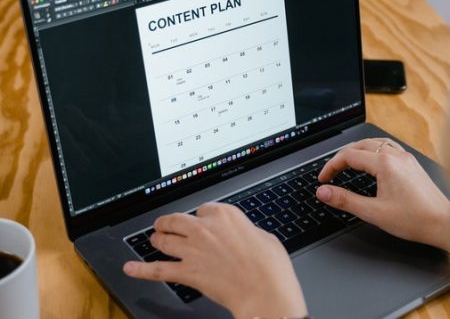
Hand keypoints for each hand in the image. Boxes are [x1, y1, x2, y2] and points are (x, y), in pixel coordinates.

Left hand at [123, 203, 306, 318]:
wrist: (264, 290)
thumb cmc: (269, 265)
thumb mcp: (263, 235)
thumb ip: (244, 230)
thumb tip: (240, 235)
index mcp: (224, 214)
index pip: (203, 208)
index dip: (202, 216)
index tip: (202, 221)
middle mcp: (204, 228)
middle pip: (176, 220)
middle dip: (168, 223)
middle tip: (165, 225)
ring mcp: (192, 250)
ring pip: (164, 240)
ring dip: (157, 239)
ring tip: (154, 239)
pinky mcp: (187, 272)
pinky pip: (158, 270)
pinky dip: (141, 270)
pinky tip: (130, 268)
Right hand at [317, 138, 449, 249]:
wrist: (444, 224)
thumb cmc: (415, 220)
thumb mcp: (373, 212)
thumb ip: (345, 200)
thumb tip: (324, 192)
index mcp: (385, 163)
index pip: (349, 156)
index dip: (331, 166)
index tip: (323, 179)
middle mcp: (396, 155)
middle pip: (360, 145)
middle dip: (342, 158)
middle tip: (331, 173)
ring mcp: (406, 158)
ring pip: (374, 143)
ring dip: (357, 151)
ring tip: (346, 164)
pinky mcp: (412, 163)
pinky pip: (388, 148)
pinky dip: (373, 152)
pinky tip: (371, 162)